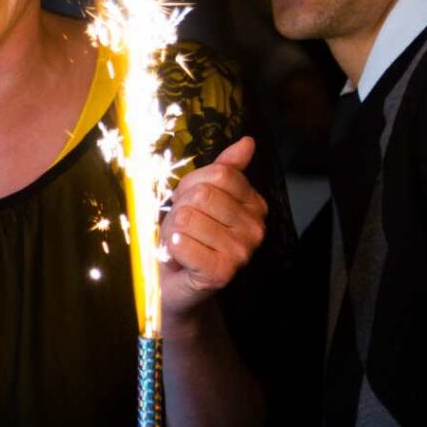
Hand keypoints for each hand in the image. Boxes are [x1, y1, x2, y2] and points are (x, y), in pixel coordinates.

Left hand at [160, 135, 266, 321]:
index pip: (219, 174)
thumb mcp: (202, 197)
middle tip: (182, 228)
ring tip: (181, 244)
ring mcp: (241, 252)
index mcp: (254, 205)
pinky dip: (171, 248)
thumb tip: (248, 142)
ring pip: (187, 218)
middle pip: (202, 195)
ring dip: (173, 231)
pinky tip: (179, 258)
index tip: (188, 202)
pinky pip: (182, 242)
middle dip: (180, 208)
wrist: (174, 284)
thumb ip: (225, 170)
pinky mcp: (221, 273)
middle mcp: (255, 229)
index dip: (191, 185)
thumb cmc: (187, 236)